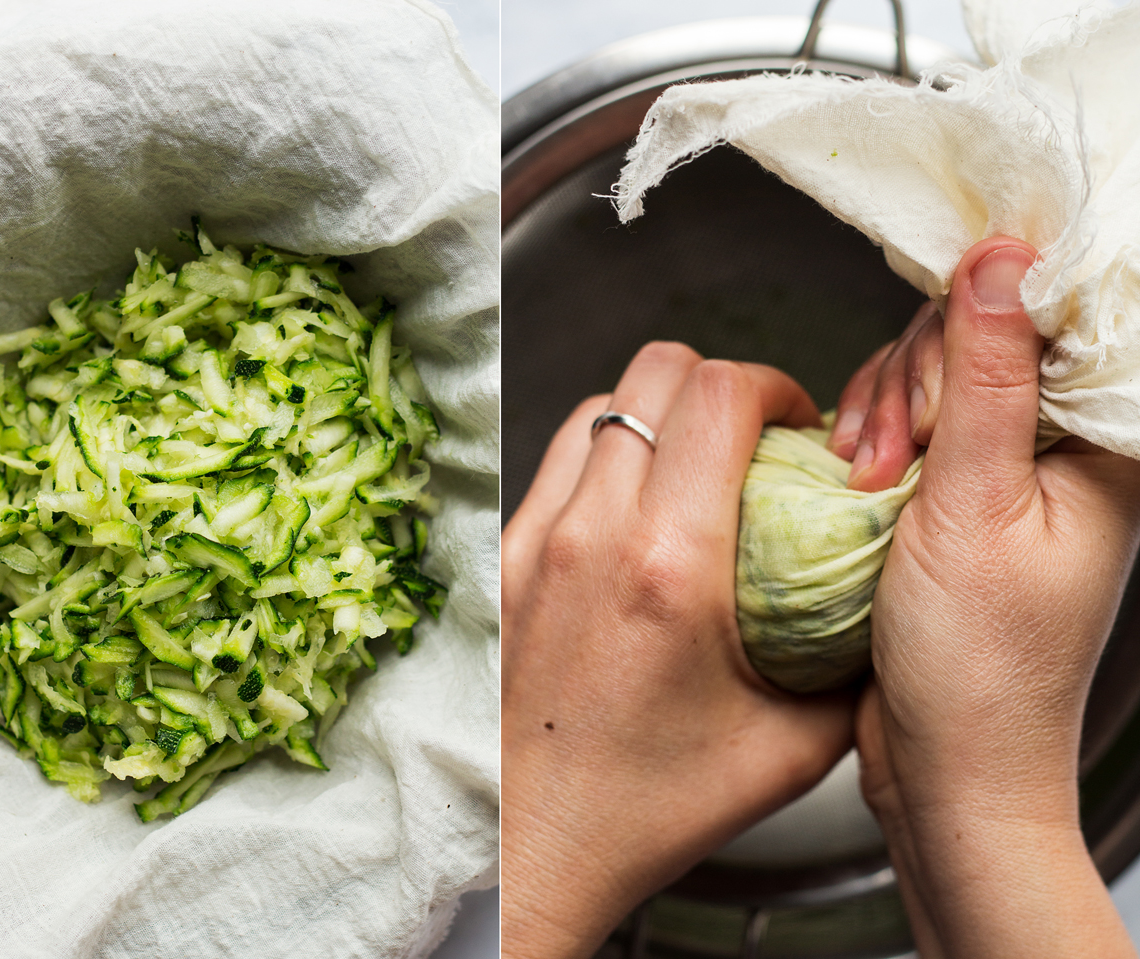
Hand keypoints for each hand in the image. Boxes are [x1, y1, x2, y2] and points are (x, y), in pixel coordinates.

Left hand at [501, 343, 855, 958]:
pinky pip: (561, 457)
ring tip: (693, 466)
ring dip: (660, 414)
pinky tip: (636, 506)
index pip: (720, 395)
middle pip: (657, 372)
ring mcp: (535, 539)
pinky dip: (608, 454)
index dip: (773, 386)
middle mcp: (591, 535)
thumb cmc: (652, 805)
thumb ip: (850, 652)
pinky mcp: (503, 555)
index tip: (793, 426)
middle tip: (752, 437)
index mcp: (669, 568)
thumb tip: (878, 586)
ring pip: (603, 404)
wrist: (536, 843)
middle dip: (721, 386)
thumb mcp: (792, 743)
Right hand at [831, 237, 1139, 955]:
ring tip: (863, 482)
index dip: (977, 323)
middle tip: (890, 458)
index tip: (927, 384)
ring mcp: (1003, 474)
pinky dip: (869, 440)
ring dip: (881, 414)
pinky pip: (906, 426)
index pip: (1050, 319)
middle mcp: (1061, 452)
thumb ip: (985, 377)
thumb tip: (1001, 260)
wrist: (946, 768)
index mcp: (1104, 447)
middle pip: (980, 340)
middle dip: (913, 385)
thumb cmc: (979, 666)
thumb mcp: (973, 507)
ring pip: (932, 378)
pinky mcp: (953, 497)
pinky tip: (853, 479)